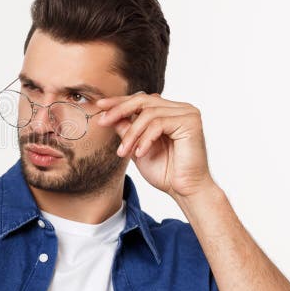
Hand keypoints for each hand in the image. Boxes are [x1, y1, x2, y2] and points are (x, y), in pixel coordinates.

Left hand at [95, 91, 215, 199]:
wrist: (184, 190)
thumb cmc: (165, 172)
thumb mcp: (136, 147)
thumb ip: (126, 130)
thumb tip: (107, 114)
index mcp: (168, 112)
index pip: (140, 100)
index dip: (119, 102)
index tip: (99, 106)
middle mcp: (179, 108)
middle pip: (143, 100)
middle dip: (119, 110)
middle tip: (103, 121)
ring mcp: (187, 113)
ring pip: (148, 114)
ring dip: (131, 134)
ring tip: (123, 152)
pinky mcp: (190, 122)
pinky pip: (158, 124)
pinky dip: (145, 139)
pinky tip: (140, 153)